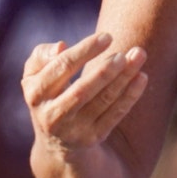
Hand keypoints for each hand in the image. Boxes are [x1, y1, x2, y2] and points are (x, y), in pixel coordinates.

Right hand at [22, 32, 148, 151]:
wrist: (54, 140)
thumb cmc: (49, 93)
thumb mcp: (35, 75)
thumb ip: (41, 56)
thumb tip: (61, 47)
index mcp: (35, 94)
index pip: (62, 68)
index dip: (85, 51)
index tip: (107, 36)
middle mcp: (52, 116)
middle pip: (82, 90)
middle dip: (105, 70)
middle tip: (124, 53)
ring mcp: (73, 130)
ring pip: (103, 101)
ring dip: (123, 77)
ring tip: (139, 55)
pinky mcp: (92, 138)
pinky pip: (115, 115)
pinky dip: (130, 96)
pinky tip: (142, 76)